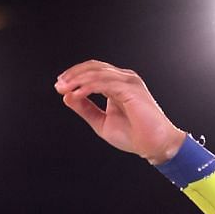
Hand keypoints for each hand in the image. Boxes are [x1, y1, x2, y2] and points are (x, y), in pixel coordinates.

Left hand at [54, 60, 186, 163]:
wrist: (155, 146)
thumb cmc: (135, 136)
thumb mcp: (102, 122)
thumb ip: (86, 109)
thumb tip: (67, 97)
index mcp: (119, 84)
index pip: (94, 70)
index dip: (75, 75)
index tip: (60, 86)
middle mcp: (124, 79)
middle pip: (94, 66)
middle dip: (74, 74)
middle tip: (59, 85)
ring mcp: (129, 82)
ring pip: (98, 73)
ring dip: (78, 79)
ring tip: (64, 89)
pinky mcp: (130, 90)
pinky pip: (104, 83)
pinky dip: (88, 87)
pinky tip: (77, 94)